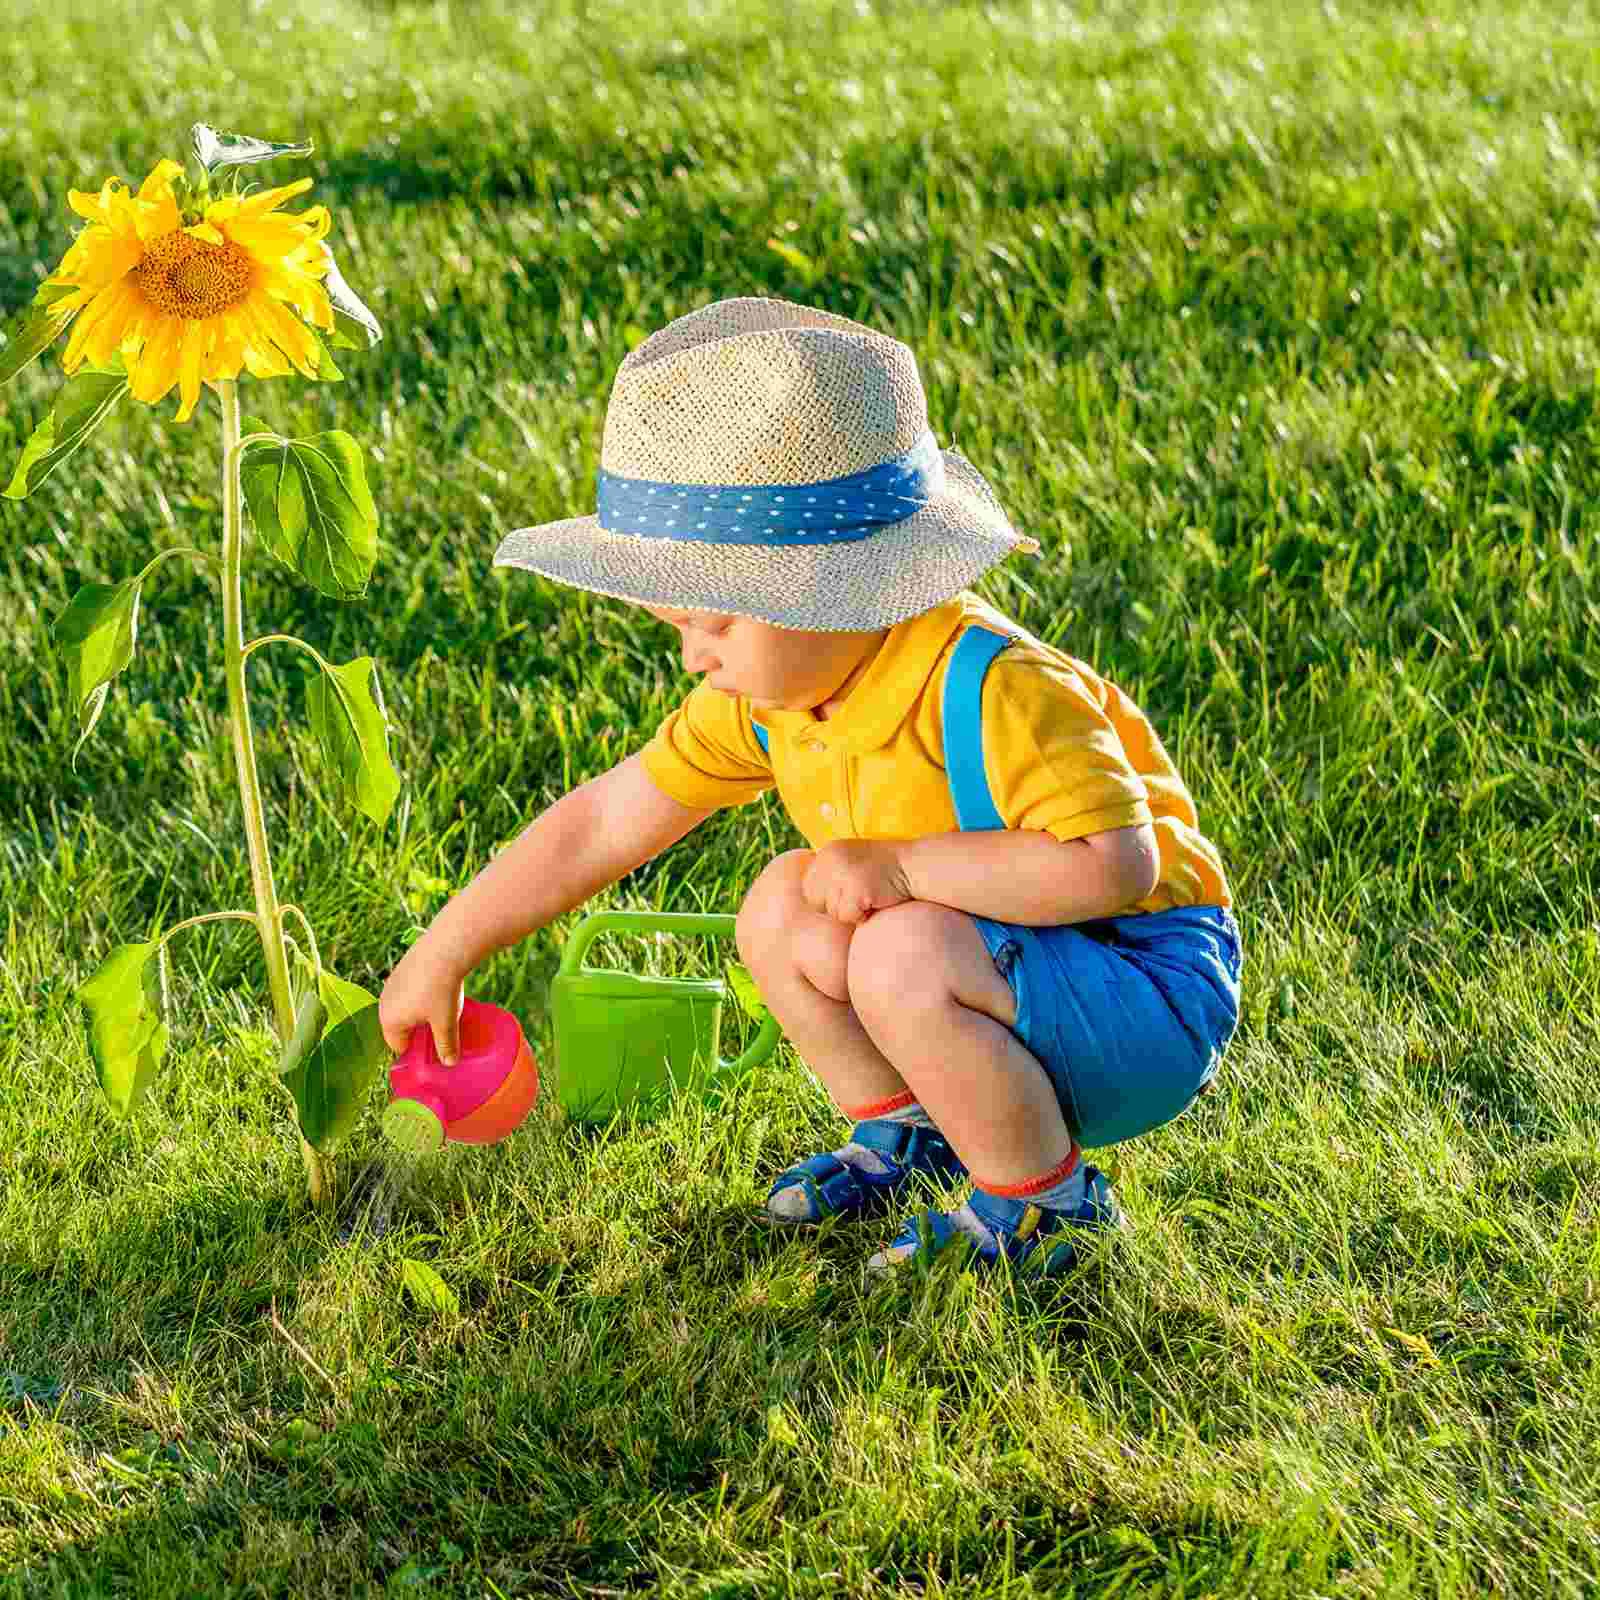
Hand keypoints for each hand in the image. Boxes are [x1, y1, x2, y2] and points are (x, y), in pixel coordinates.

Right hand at [378, 937, 466, 1063]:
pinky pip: (409, 991)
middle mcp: (384, 1003)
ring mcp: (391, 984)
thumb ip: (446, 1045)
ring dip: (421, 1013)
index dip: (418, 1052)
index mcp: (388, 1021)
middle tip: (441, 1031)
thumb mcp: (446, 1023)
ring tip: (443, 1010)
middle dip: (420, 1032)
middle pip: (400, 1027)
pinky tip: (440, 991)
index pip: (399, 1047)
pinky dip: (422, 995)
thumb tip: (450, 1064)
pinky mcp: (402, 968)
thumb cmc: (441, 991)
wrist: (444, 949)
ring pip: (405, 1008)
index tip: (436, 1051)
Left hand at [801, 840, 913, 924]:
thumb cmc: (887, 869)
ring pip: (833, 912)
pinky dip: (862, 917)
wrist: (916, 866)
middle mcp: (829, 859)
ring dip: (852, 912)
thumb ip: (831, 874)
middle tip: (862, 895)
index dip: (828, 898)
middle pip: (816, 902)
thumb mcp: (852, 861)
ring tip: (871, 896)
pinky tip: (876, 902)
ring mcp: (841, 872)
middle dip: (838, 906)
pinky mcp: (855, 887)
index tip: (850, 894)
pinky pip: (848, 916)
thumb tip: (810, 901)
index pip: (809, 889)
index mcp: (827, 851)